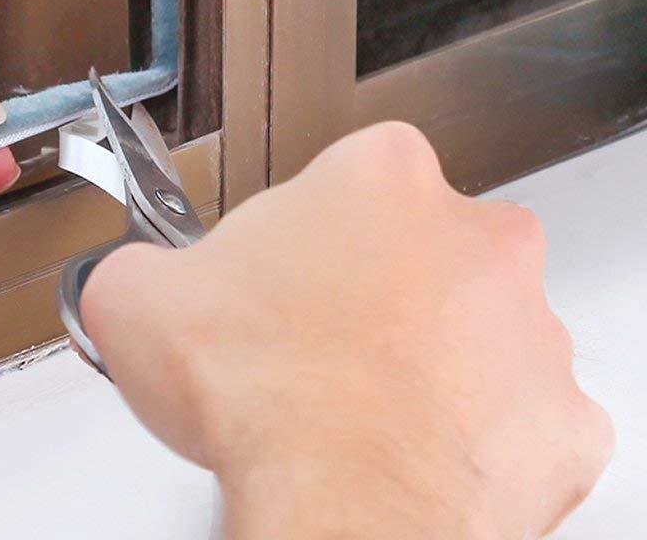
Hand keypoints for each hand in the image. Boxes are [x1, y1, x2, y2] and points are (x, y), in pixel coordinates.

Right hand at [80, 122, 612, 539]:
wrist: (340, 505)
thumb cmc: (265, 393)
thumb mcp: (140, 299)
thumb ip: (132, 267)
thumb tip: (123, 282)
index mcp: (381, 175)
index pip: (345, 178)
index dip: (306, 230)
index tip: (284, 272)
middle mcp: (471, 233)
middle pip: (415, 245)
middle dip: (369, 286)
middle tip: (314, 341)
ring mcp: (525, 323)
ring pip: (470, 326)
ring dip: (423, 355)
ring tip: (357, 404)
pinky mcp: (557, 415)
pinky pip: (514, 413)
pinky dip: (469, 431)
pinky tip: (410, 448)